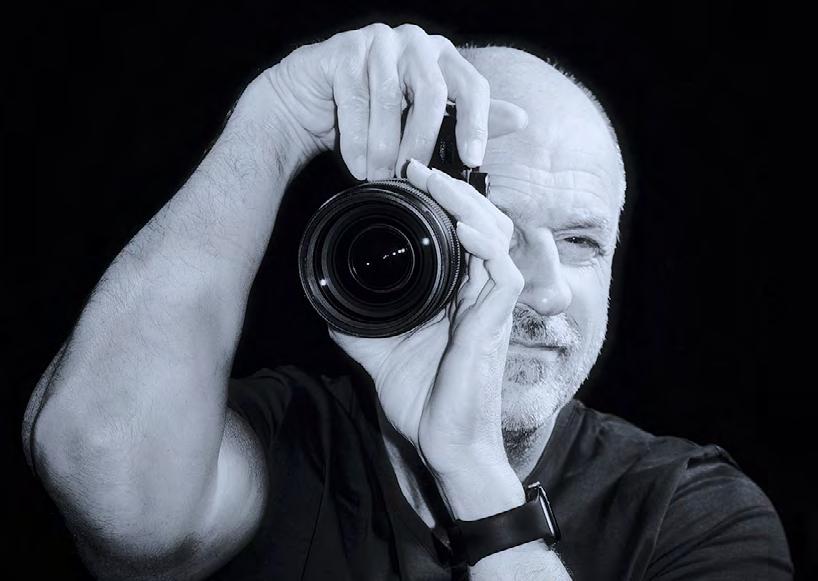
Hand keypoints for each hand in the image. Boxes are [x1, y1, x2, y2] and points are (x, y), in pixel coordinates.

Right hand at [261, 23, 526, 178]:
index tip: (473, 160)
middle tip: (414, 176)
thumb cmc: (371, 117)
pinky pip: (355, 98)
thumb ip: (465, 119)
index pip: (471, 85)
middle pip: (431, 91)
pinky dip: (356, 139)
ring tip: (379, 177)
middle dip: (423, 141)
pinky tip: (357, 164)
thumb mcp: (422, 124)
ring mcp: (378, 40)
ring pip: (388, 98)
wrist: (308, 108)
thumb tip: (520, 118)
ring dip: (384, 146)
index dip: (476, 123)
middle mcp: (414, 42)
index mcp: (442, 58)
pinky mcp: (343, 49)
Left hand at [330, 160, 523, 477]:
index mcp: (458, 295)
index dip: (442, 202)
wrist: (443, 445)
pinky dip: (487, 247)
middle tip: (419, 167)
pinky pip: (504, 275)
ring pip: (497, 239)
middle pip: (481, 224)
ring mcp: (490, 309)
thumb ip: (360, 327)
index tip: (408, 176)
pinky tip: (464, 227)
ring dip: (468, 206)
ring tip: (436, 182)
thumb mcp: (379, 354)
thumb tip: (327, 306)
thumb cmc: (424, 401)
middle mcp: (479, 295)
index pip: (460, 234)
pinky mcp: (496, 326)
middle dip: (453, 191)